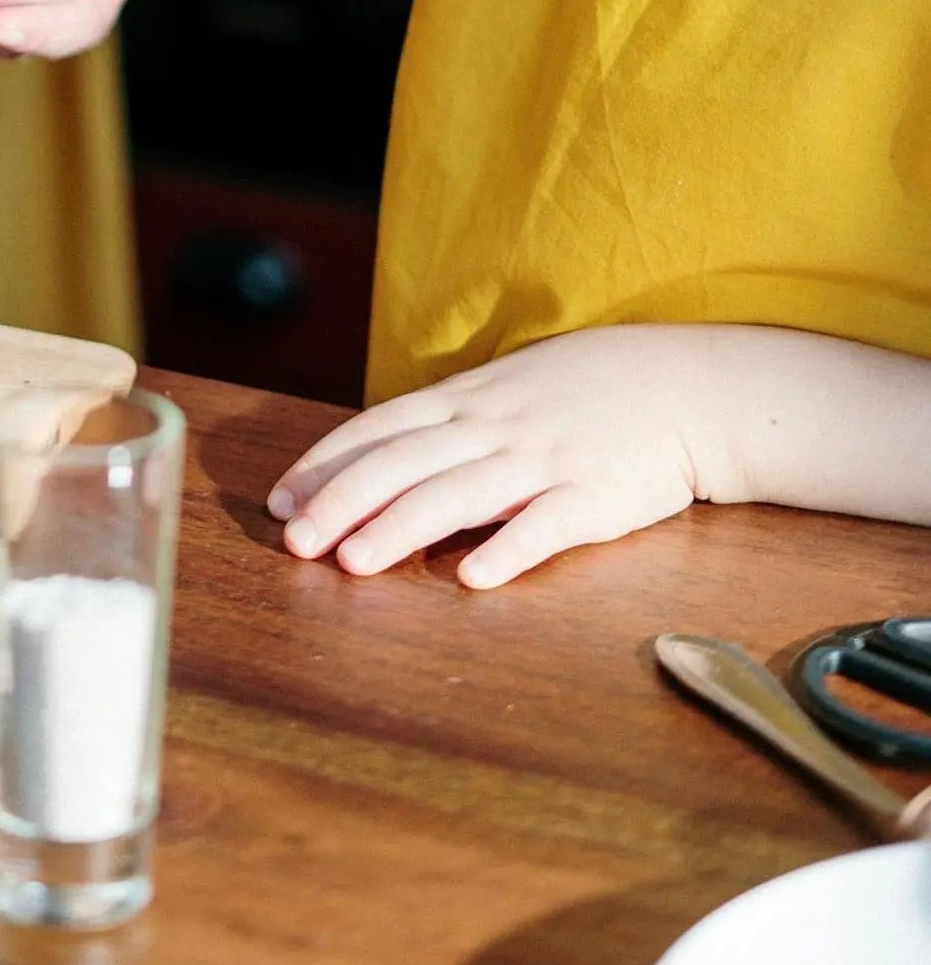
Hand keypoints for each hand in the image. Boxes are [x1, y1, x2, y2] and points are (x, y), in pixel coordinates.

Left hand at [266, 326, 711, 588]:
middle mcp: (495, 424)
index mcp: (468, 398)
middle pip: (404, 463)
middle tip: (294, 543)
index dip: (326, 464)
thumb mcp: (508, 386)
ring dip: (399, 528)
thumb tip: (384, 455)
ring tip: (354, 563)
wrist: (685, 387)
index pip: (379, 428)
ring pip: (457, 494)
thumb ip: (450, 420)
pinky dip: (507, 548)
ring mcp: (544, 458)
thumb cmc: (586, 390)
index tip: (279, 500)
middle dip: (342, 502)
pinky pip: (545, 525)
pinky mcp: (595, 496)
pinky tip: (472, 577)